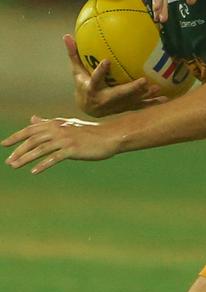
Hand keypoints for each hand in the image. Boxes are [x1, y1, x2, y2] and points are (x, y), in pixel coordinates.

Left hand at [3, 116, 119, 174]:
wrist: (109, 136)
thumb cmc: (88, 132)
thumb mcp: (66, 125)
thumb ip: (47, 123)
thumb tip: (31, 119)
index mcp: (56, 123)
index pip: (31, 129)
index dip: (16, 137)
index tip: (3, 144)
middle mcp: (59, 129)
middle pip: (33, 140)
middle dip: (18, 151)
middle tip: (8, 161)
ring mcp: (66, 139)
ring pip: (40, 149)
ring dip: (26, 158)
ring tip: (15, 166)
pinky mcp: (73, 149)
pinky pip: (54, 158)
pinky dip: (43, 165)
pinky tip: (34, 171)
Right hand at [64, 34, 165, 115]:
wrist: (87, 109)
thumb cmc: (82, 85)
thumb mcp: (77, 71)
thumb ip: (74, 54)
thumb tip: (66, 35)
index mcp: (92, 89)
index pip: (95, 80)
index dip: (100, 72)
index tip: (107, 61)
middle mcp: (104, 100)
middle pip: (119, 94)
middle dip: (131, 89)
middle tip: (144, 81)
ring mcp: (116, 106)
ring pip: (132, 101)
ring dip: (145, 96)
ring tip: (157, 88)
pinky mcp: (124, 109)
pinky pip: (140, 107)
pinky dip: (152, 104)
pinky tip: (165, 99)